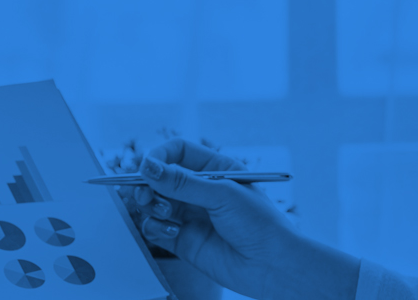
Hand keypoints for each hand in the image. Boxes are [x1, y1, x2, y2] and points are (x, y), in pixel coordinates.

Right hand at [123, 138, 358, 299]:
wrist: (271, 265)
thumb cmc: (259, 224)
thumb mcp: (222, 194)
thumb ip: (181, 182)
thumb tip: (148, 167)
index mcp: (215, 169)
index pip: (177, 152)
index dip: (158, 157)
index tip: (146, 168)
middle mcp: (200, 190)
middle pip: (159, 177)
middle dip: (148, 184)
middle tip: (146, 195)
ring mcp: (189, 215)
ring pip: (153, 202)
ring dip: (151, 206)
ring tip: (166, 215)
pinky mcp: (181, 239)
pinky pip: (154, 227)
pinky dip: (155, 227)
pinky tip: (172, 232)